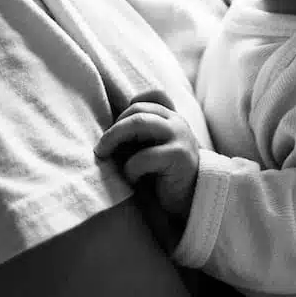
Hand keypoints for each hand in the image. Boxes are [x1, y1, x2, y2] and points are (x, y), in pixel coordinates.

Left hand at [96, 99, 199, 222]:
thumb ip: (140, 135)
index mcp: (172, 118)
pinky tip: (132, 180)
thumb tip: (106, 133)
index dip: (131, 105)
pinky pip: (144, 156)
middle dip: (113, 128)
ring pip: (138, 123)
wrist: (194, 202)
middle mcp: (177, 122)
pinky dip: (130, 169)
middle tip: (101, 148)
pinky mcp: (178, 155)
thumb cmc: (166, 177)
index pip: (153, 95)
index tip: (118, 125)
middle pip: (137, 109)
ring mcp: (179, 136)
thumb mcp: (155, 149)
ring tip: (104, 154)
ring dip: (114, 138)